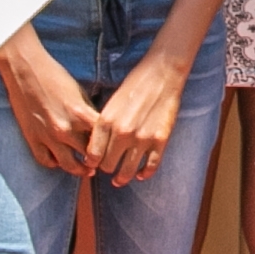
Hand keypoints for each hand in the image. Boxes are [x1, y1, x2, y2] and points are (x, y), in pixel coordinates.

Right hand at [0, 31, 104, 179]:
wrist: (25, 70)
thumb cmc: (54, 76)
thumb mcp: (80, 93)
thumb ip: (89, 114)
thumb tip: (101, 130)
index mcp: (80, 114)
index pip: (104, 140)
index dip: (112, 148)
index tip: (116, 151)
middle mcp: (65, 129)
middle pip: (89, 156)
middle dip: (99, 161)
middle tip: (105, 163)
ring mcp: (47, 137)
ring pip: (69, 165)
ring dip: (80, 170)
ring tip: (87, 169)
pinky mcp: (33, 139)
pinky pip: (46, 161)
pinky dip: (55, 164)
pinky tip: (62, 161)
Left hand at [86, 53, 188, 187]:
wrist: (162, 74)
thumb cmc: (134, 86)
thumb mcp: (111, 104)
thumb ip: (103, 126)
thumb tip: (95, 150)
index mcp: (106, 121)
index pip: (93, 155)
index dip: (92, 163)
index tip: (93, 165)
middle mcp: (122, 132)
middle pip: (108, 166)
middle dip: (107, 168)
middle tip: (109, 167)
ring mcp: (142, 138)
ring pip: (127, 171)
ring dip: (122, 177)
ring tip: (120, 179)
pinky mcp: (160, 140)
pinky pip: (151, 166)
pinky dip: (145, 174)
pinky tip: (141, 174)